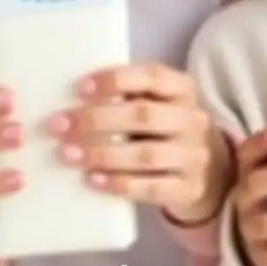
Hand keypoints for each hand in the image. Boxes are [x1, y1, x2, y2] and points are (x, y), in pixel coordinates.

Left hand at [47, 63, 227, 222]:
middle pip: (144, 116)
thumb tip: (75, 99)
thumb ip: (130, 96)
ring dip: (102, 154)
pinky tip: (93, 180)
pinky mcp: (189, 189)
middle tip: (59, 126)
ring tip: (68, 154)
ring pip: (146, 154)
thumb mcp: (158, 104)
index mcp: (183, 89)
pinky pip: (152, 188)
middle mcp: (193, 119)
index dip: (115, 80)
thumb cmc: (166, 129)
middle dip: (97, 119)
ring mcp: (194, 156)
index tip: (79, 89)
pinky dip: (120, 184)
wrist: (207, 172)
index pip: (152, 76)